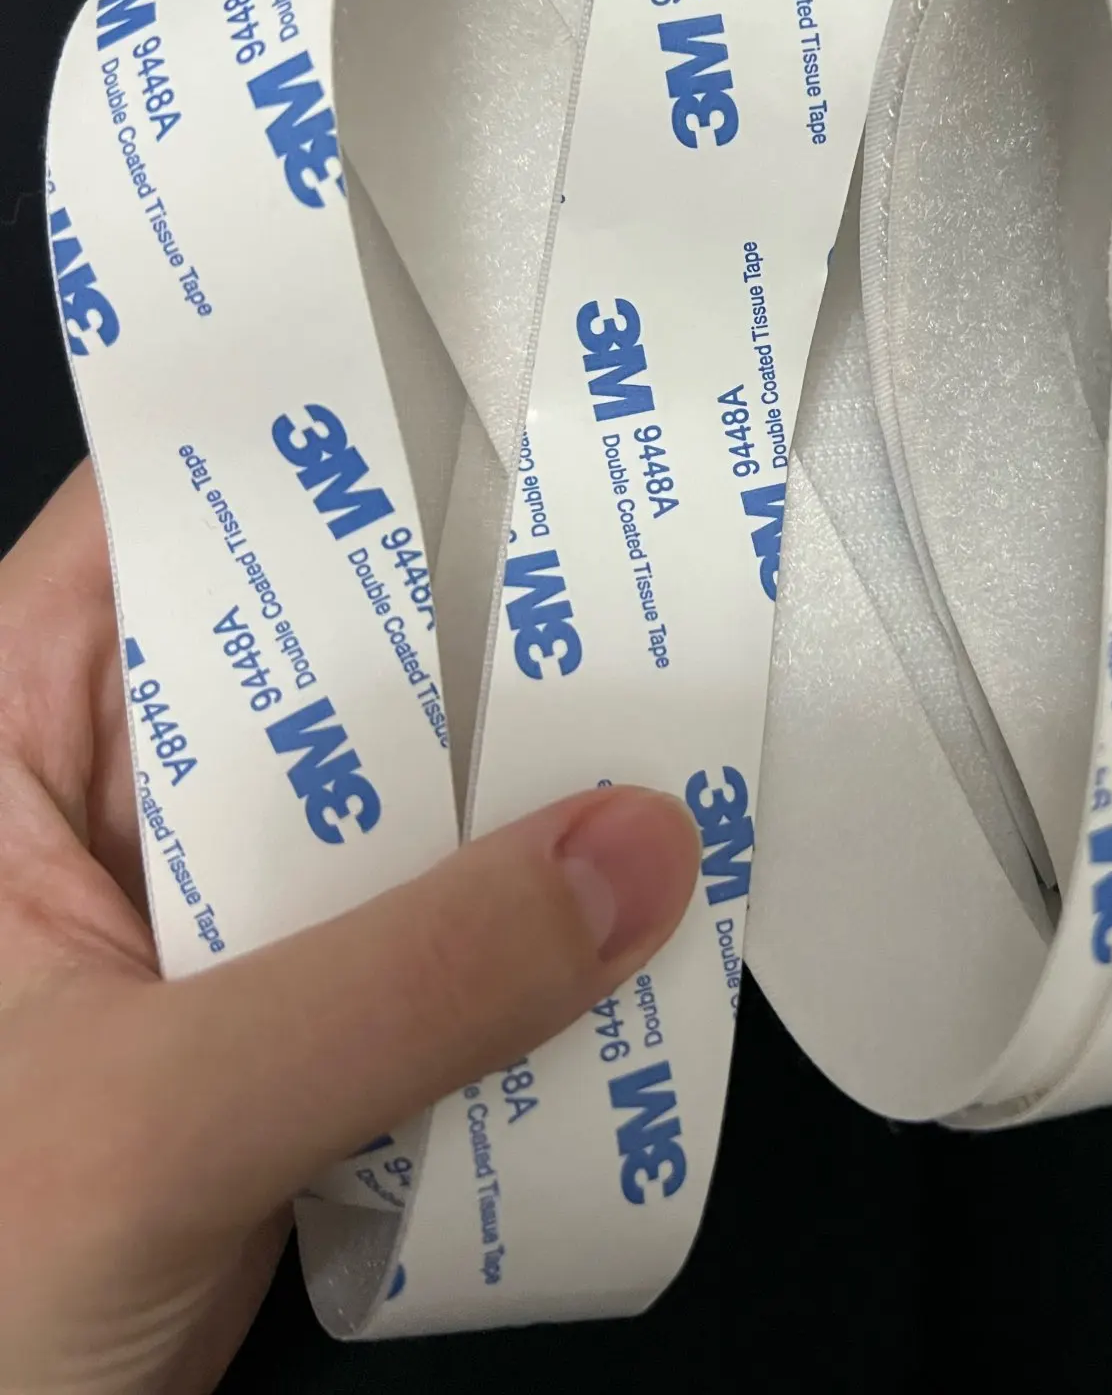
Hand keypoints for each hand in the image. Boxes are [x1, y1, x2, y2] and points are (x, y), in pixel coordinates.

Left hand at [0, 464, 700, 1393]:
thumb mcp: (155, 1114)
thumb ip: (396, 987)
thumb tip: (635, 854)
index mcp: (4, 731)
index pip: (161, 511)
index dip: (317, 437)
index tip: (482, 389)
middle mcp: (99, 788)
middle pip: (304, 637)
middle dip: (458, 616)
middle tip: (626, 557)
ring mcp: (195, 901)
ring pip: (376, 783)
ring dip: (497, 777)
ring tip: (654, 716)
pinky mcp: (268, 1006)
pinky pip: (407, 914)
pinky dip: (500, 909)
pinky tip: (607, 891)